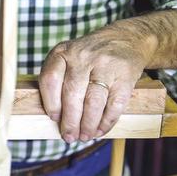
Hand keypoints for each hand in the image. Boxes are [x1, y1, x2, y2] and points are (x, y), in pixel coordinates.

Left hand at [38, 27, 146, 142]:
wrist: (126, 39)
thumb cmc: (90, 57)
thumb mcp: (69, 58)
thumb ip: (59, 80)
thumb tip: (56, 119)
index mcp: (63, 52)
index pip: (50, 79)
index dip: (50, 103)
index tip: (54, 118)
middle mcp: (83, 56)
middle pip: (72, 94)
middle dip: (70, 121)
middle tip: (69, 137)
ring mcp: (105, 65)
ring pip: (93, 102)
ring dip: (88, 125)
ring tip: (85, 136)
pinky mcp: (125, 75)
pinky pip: (114, 105)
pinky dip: (106, 122)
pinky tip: (100, 130)